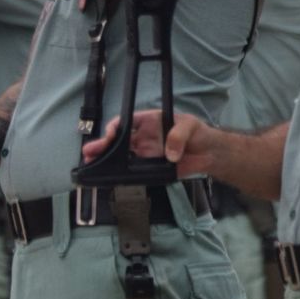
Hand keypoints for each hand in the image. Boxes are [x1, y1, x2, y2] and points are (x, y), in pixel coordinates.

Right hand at [81, 110, 215, 178]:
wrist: (210, 154)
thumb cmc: (198, 132)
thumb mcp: (190, 126)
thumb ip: (178, 136)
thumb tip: (170, 153)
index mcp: (147, 122)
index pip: (125, 122)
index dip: (115, 128)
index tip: (111, 135)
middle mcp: (142, 137)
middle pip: (118, 141)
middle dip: (102, 146)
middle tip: (89, 152)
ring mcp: (145, 153)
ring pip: (121, 157)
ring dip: (106, 160)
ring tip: (91, 165)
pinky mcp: (150, 168)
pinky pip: (133, 171)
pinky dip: (121, 174)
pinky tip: (109, 176)